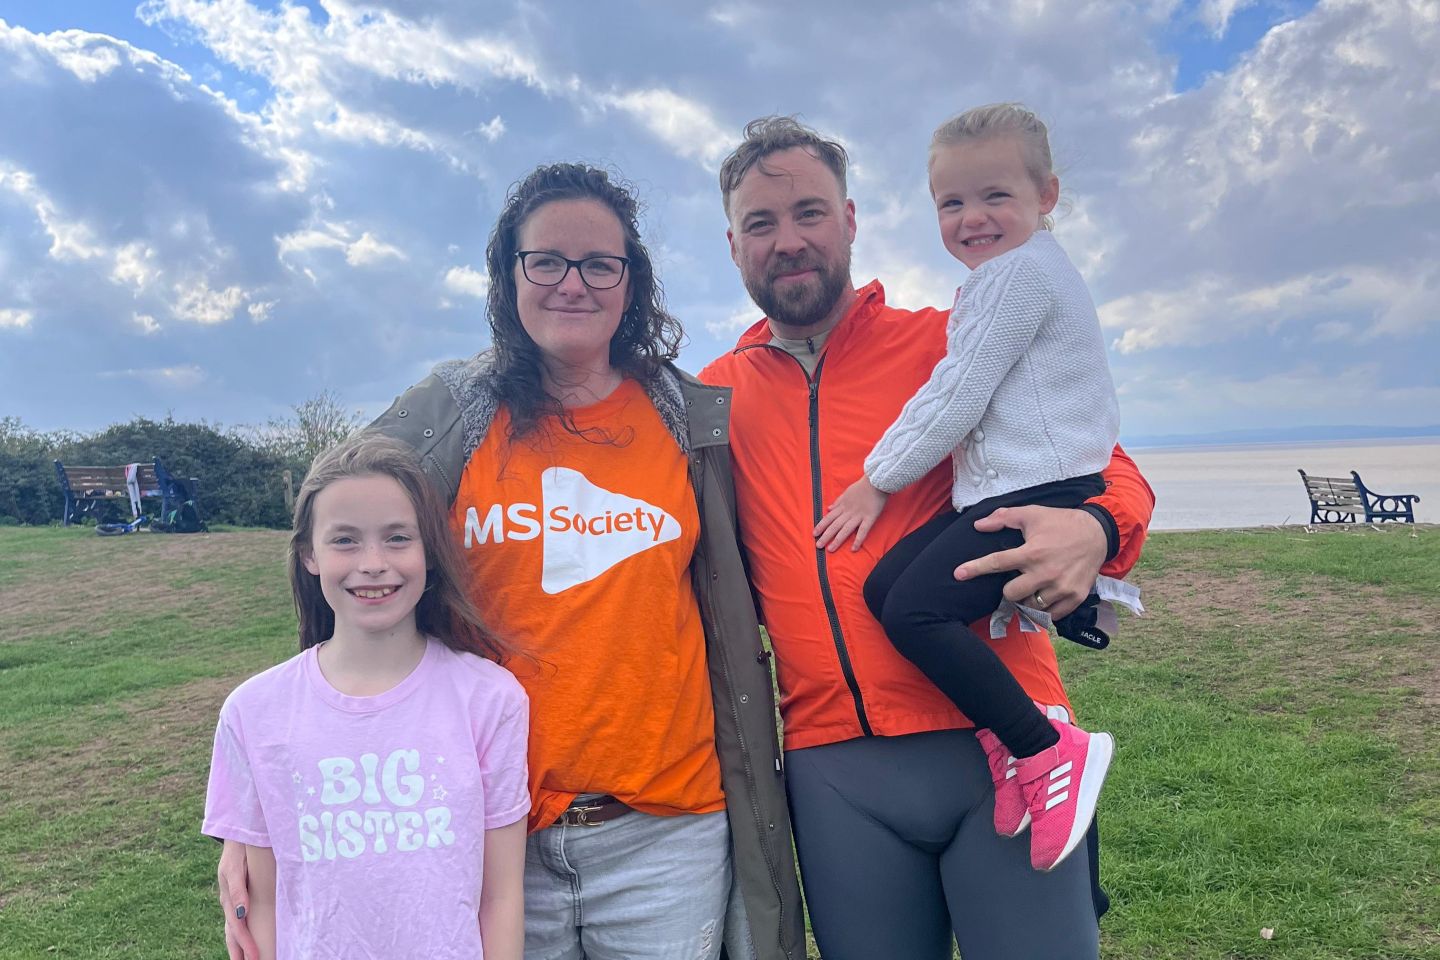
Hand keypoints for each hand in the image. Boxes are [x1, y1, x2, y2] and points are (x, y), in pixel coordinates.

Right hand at [218, 839, 256, 959]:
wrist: (238, 837)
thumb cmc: (239, 851)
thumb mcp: (235, 868)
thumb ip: (237, 889)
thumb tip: (241, 913)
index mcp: (228, 899)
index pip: (237, 928)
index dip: (246, 945)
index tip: (255, 958)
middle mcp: (229, 904)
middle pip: (232, 935)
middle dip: (239, 953)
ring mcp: (232, 902)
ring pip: (233, 931)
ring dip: (238, 948)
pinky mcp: (237, 899)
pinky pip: (237, 922)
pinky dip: (240, 936)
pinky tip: (247, 943)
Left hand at [814, 478, 888, 551]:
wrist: (876, 482)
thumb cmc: (862, 486)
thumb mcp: (846, 492)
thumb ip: (838, 502)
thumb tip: (828, 508)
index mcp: (842, 506)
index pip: (829, 517)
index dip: (821, 526)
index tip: (814, 534)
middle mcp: (848, 512)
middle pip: (835, 525)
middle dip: (826, 536)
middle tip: (818, 546)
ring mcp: (858, 516)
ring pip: (845, 530)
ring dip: (837, 540)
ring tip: (830, 549)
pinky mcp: (870, 518)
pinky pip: (863, 531)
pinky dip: (858, 540)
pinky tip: (853, 549)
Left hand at [953, 505, 1104, 618]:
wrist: (1098, 533)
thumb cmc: (1061, 523)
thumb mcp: (1032, 514)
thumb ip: (1003, 518)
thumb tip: (978, 525)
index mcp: (1032, 552)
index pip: (997, 563)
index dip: (975, 568)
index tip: (958, 574)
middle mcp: (1045, 573)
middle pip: (1011, 594)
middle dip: (1008, 590)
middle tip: (1016, 581)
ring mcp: (1061, 588)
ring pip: (1030, 608)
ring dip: (1026, 601)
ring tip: (1031, 590)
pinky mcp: (1075, 598)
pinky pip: (1051, 616)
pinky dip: (1044, 611)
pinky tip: (1044, 598)